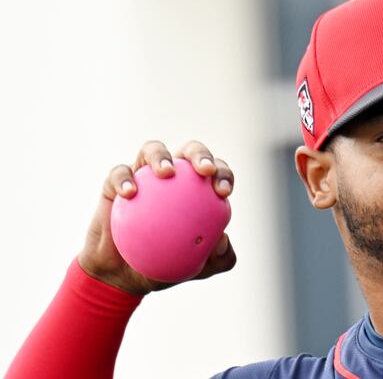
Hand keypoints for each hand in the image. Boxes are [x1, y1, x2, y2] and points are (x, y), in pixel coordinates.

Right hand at [78, 140, 236, 294]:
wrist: (122, 276)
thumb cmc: (165, 266)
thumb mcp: (197, 269)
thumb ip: (218, 258)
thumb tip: (224, 240)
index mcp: (197, 189)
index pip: (215, 173)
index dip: (223, 174)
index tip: (223, 191)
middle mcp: (173, 175)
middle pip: (189, 151)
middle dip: (200, 154)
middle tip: (204, 171)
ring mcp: (143, 175)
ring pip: (153, 150)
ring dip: (161, 155)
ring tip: (167, 172)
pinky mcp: (115, 182)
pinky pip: (119, 174)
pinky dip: (124, 179)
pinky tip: (130, 193)